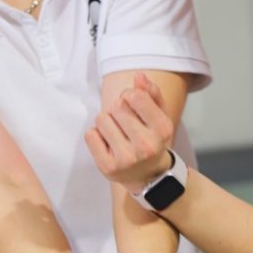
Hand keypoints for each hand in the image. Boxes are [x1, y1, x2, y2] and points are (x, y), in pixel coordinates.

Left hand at [85, 73, 175, 192]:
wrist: (150, 176)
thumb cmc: (153, 139)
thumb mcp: (160, 116)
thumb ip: (152, 93)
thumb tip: (138, 76)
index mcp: (162, 129)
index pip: (135, 96)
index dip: (129, 95)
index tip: (131, 103)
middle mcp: (146, 145)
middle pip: (116, 106)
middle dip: (117, 108)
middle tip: (124, 121)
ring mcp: (126, 158)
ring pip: (101, 119)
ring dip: (106, 121)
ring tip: (117, 132)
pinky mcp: (108, 167)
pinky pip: (90, 135)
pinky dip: (95, 135)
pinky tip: (107, 142)